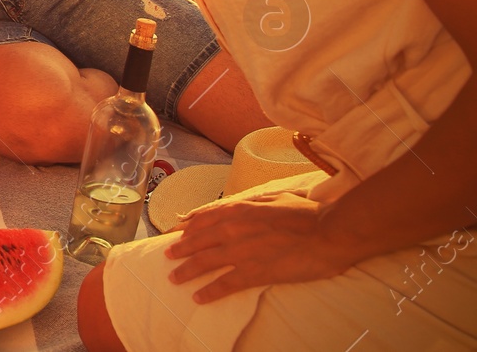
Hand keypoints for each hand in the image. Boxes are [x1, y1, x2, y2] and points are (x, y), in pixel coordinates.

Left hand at [163, 192, 360, 302]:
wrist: (329, 232)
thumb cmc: (306, 214)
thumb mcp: (272, 198)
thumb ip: (248, 203)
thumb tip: (232, 206)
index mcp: (238, 209)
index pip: (203, 218)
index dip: (188, 227)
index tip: (176, 233)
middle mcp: (233, 229)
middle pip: (198, 241)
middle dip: (180, 249)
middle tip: (167, 256)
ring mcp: (241, 252)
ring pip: (204, 262)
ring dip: (186, 271)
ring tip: (174, 278)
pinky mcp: (254, 272)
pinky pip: (225, 284)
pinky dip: (209, 291)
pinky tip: (198, 298)